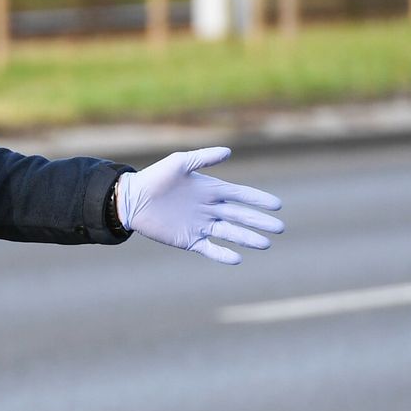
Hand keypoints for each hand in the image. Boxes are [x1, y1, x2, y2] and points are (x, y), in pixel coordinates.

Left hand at [116, 147, 283, 264]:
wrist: (131, 199)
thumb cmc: (154, 177)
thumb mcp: (179, 163)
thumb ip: (203, 158)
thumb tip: (229, 151)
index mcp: (210, 189)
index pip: (240, 195)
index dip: (258, 200)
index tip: (277, 205)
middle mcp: (209, 208)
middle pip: (240, 215)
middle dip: (259, 221)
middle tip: (279, 227)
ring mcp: (200, 225)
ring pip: (230, 232)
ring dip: (247, 238)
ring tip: (265, 244)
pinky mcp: (189, 239)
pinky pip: (210, 248)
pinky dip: (223, 254)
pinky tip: (237, 258)